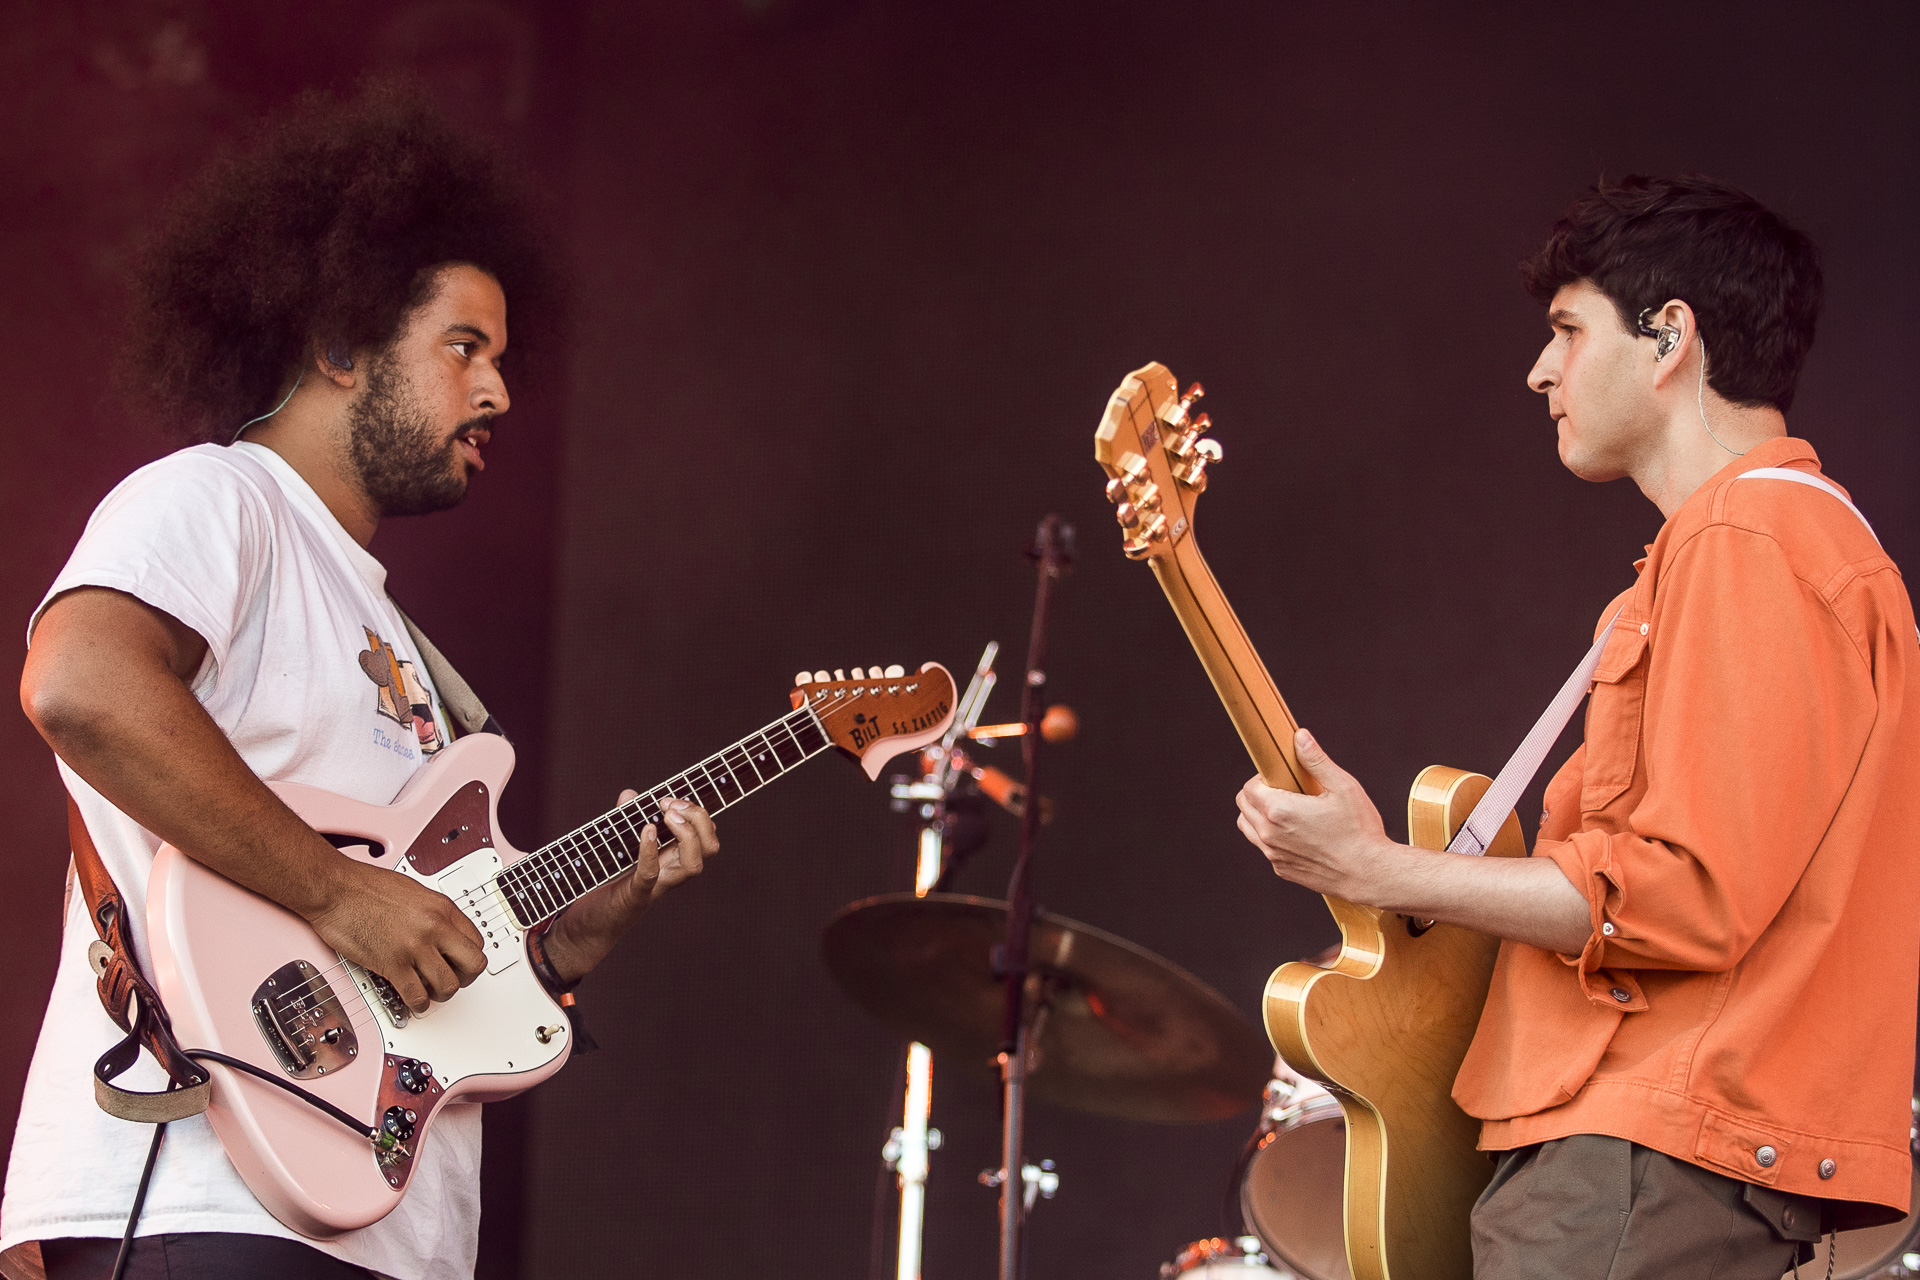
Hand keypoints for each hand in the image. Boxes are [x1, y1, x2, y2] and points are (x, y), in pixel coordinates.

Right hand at [307, 856, 486, 1013]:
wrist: (335, 888)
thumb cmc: (365, 886)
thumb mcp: (414, 892)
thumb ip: (433, 914)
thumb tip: (443, 933)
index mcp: (442, 908)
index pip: (476, 942)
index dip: (468, 958)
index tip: (458, 963)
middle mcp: (434, 927)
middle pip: (473, 965)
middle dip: (464, 978)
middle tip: (450, 980)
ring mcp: (414, 946)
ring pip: (448, 985)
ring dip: (440, 994)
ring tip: (430, 992)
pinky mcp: (392, 963)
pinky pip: (417, 995)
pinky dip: (417, 1004)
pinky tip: (413, 1000)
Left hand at [541, 792, 719, 984]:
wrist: (583, 929)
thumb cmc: (602, 888)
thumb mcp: (616, 848)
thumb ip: (624, 820)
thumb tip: (629, 795)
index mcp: (672, 861)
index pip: (706, 837)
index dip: (697, 814)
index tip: (670, 798)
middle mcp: (671, 874)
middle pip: (709, 848)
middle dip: (697, 819)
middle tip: (669, 805)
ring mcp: (656, 887)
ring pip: (694, 866)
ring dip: (686, 835)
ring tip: (665, 817)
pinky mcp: (634, 897)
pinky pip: (650, 876)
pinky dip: (650, 852)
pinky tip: (646, 832)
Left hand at [1235, 729, 1396, 899]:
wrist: (1369, 874)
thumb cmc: (1360, 831)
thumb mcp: (1343, 787)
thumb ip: (1316, 761)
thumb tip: (1300, 737)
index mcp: (1280, 810)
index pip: (1249, 787)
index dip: (1263, 778)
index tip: (1281, 778)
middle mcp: (1270, 834)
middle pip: (1243, 805)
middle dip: (1258, 794)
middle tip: (1285, 791)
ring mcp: (1274, 854)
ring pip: (1248, 827)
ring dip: (1259, 815)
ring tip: (1287, 811)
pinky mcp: (1282, 869)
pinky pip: (1264, 848)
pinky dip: (1271, 837)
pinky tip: (1296, 832)